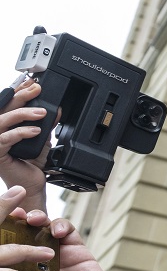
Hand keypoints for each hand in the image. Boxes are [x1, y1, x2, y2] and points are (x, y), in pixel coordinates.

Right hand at [0, 78, 50, 212]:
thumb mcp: (42, 139)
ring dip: (21, 114)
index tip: (31, 83)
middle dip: (19, 96)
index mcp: (4, 127)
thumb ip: (46, 124)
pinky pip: (5, 139)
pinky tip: (35, 131)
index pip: (7, 105)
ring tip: (41, 112)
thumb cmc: (33, 165)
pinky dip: (20, 133)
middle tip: (36, 89)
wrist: (32, 186)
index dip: (18, 92)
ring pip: (1, 121)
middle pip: (2, 108)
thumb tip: (56, 109)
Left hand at [0, 185, 116, 270]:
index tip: (0, 224)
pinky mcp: (77, 252)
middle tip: (16, 215)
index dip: (5, 235)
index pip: (10, 250)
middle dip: (19, 221)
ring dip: (39, 220)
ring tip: (34, 220)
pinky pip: (68, 233)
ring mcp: (58, 256)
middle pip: (26, 234)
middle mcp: (38, 263)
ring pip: (45, 229)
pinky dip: (61, 226)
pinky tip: (57, 231)